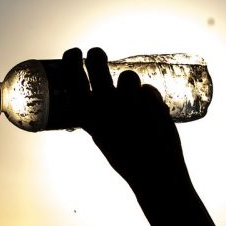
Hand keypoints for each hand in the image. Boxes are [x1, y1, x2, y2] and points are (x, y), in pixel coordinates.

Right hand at [61, 47, 189, 193]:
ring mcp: (128, 99)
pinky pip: (149, 89)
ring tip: (136, 106)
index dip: (71, 59)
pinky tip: (153, 116)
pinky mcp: (151, 99)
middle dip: (97, 55)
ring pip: (128, 75)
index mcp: (87, 115)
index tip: (75, 52)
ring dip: (132, 85)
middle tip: (98, 55)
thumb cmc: (125, 158)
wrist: (154, 173)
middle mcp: (104, 103)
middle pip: (97, 61)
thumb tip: (95, 95)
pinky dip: (151, 100)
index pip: (72, 75)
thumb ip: (97, 115)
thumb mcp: (101, 136)